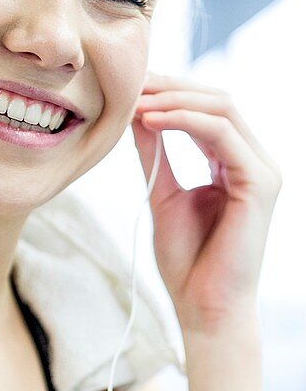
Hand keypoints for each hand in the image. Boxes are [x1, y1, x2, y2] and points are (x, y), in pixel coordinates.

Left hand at [130, 71, 282, 334]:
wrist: (203, 307)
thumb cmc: (187, 261)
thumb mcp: (162, 193)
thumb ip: (155, 152)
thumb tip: (137, 111)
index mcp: (233, 163)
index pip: (206, 109)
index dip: (169, 92)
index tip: (129, 86)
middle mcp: (252, 161)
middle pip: (217, 100)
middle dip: (171, 86)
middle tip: (130, 83)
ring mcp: (261, 170)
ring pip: (222, 108)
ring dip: (174, 98)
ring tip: (135, 101)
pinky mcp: (260, 182)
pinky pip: (222, 133)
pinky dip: (184, 120)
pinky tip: (150, 120)